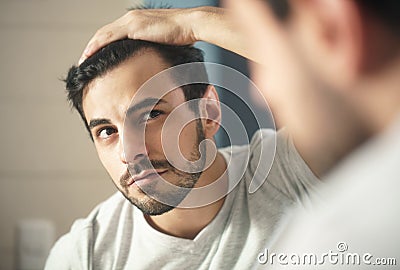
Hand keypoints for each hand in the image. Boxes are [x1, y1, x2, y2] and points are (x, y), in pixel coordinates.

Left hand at [79, 8, 197, 63]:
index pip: (114, 33)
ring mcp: (131, 21)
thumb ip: (153, 48)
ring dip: (91, 47)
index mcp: (137, 21)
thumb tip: (150, 60)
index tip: (96, 56)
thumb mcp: (163, 42)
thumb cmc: (182, 35)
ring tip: (83, 59)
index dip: (102, 44)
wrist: (190, 25)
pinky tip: (90, 54)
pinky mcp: (134, 27)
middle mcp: (131, 18)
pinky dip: (98, 46)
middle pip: (105, 33)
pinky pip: (110, 37)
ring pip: (103, 34)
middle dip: (93, 46)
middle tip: (84, 59)